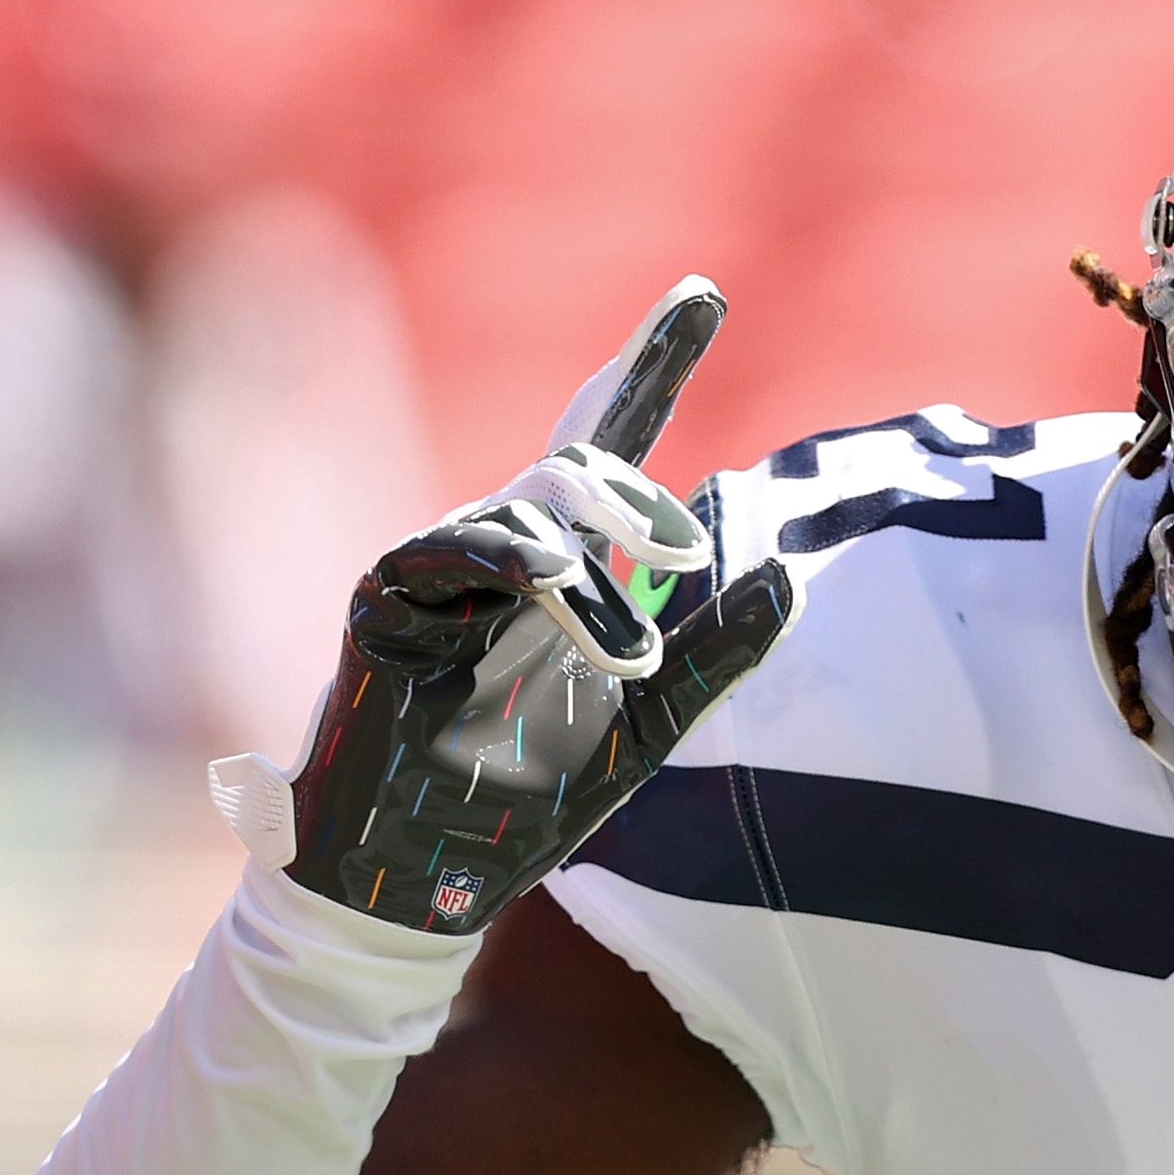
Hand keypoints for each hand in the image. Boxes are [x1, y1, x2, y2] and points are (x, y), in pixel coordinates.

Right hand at [217, 277, 798, 933]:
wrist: (422, 883)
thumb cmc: (520, 799)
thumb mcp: (645, 727)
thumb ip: (714, 655)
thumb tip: (789, 576)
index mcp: (569, 572)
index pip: (613, 443)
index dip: (653, 364)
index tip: (703, 291)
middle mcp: (504, 554)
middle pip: (574, 464)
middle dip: (631, 496)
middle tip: (681, 555)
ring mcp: (440, 571)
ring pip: (522, 511)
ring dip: (583, 572)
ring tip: (622, 652)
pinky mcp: (385, 604)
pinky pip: (444, 549)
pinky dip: (502, 562)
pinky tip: (542, 591)